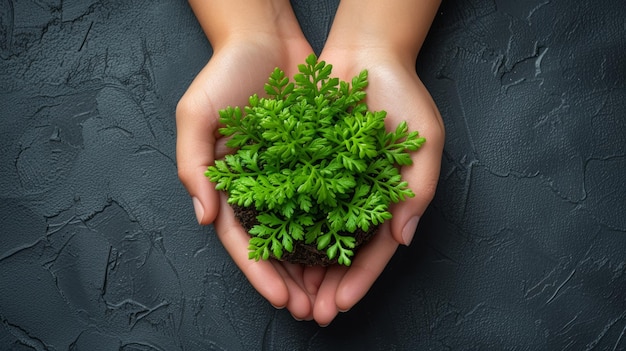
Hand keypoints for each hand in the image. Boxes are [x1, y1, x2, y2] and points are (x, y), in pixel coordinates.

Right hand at [176, 35, 320, 318]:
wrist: (266, 37)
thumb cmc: (224, 74)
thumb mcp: (196, 115)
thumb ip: (195, 165)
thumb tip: (204, 217)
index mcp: (229, 186)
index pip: (244, 242)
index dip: (261, 274)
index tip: (283, 299)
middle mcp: (260, 188)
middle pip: (277, 246)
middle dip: (293, 281)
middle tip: (314, 310)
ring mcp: (289, 176)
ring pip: (305, 231)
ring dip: (318, 265)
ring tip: (335, 292)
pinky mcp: (316, 160)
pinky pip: (328, 199)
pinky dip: (338, 225)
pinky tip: (353, 248)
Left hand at [306, 48, 444, 325]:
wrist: (366, 54)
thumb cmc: (404, 96)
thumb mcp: (424, 143)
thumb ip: (418, 191)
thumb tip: (402, 238)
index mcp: (387, 200)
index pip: (374, 251)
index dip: (359, 280)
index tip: (341, 305)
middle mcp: (356, 198)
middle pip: (339, 252)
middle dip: (326, 284)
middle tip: (311, 313)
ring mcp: (330, 183)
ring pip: (313, 234)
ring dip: (302, 266)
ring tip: (289, 293)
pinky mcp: (304, 164)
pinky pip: (292, 200)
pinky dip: (283, 225)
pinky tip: (271, 248)